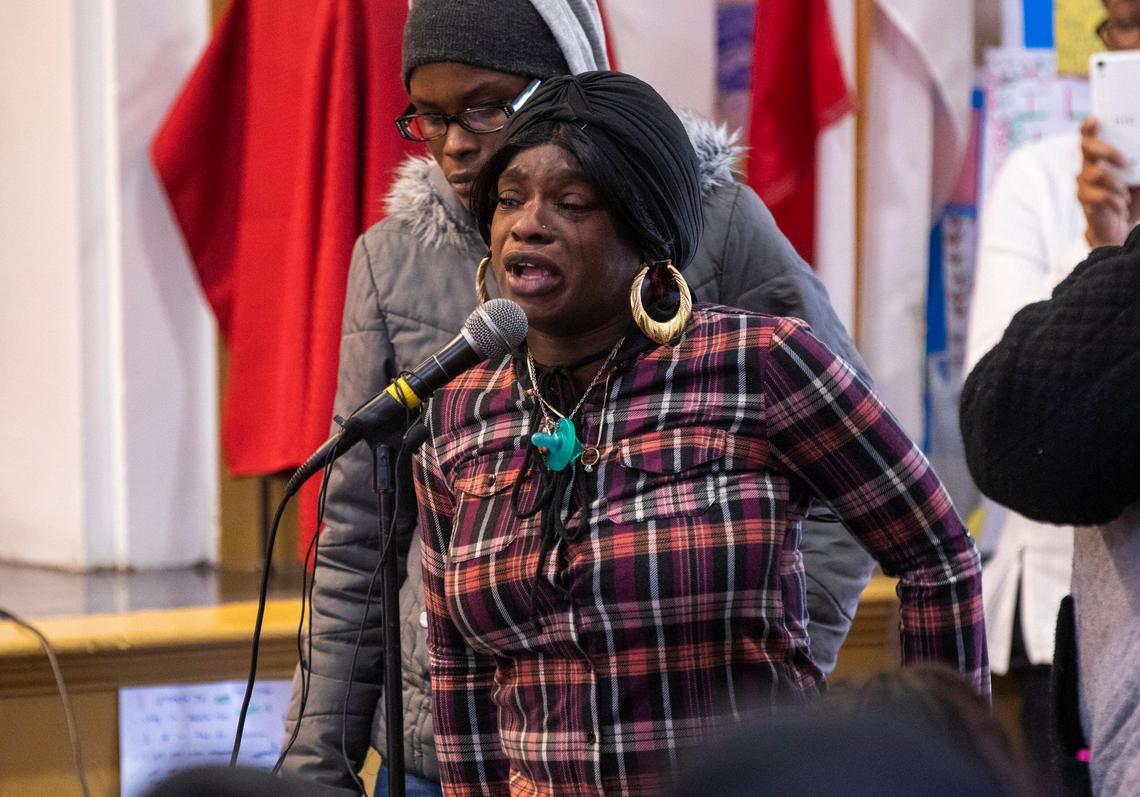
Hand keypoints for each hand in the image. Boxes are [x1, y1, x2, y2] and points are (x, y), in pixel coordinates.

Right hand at [1078, 117, 1134, 247]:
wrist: (1122, 225)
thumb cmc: (1132, 196)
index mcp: (1100, 157)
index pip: (1088, 137)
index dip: (1088, 127)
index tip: (1095, 119)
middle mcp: (1087, 166)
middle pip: (1087, 148)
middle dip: (1107, 150)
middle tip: (1124, 161)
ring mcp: (1083, 183)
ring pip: (1097, 173)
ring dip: (1117, 183)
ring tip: (1125, 194)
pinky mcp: (1084, 200)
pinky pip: (1100, 195)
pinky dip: (1116, 201)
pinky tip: (1121, 206)